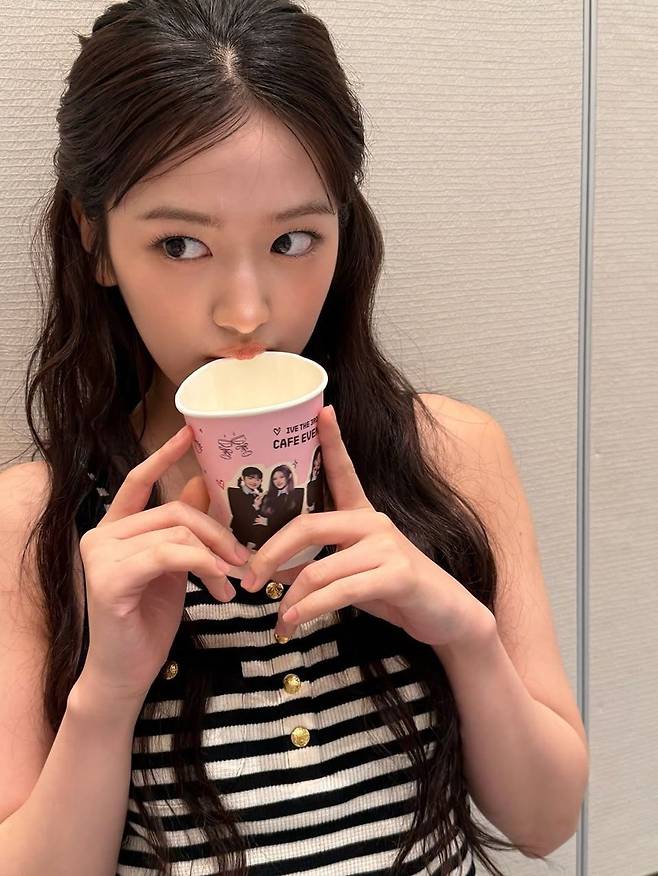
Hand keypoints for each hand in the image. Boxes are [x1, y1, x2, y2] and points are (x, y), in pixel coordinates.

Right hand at [77, 426, 249, 706]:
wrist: (126, 673)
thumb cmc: (149, 619)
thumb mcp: (173, 566)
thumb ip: (182, 527)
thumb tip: (201, 483)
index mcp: (116, 528)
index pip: (140, 481)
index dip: (165, 455)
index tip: (190, 432)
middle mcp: (101, 535)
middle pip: (174, 511)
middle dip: (217, 531)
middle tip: (243, 558)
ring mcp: (101, 556)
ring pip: (176, 532)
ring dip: (215, 556)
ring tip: (233, 581)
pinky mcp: (109, 579)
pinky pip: (170, 555)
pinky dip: (204, 567)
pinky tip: (219, 588)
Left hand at [241, 406, 493, 645]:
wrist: (446, 616)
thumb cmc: (395, 591)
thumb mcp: (351, 575)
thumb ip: (317, 565)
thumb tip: (272, 571)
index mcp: (363, 515)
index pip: (344, 471)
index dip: (333, 439)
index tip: (322, 410)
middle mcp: (374, 522)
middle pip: (307, 526)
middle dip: (269, 555)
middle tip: (248, 580)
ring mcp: (387, 546)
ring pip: (318, 569)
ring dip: (291, 600)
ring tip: (278, 621)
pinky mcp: (396, 575)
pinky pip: (339, 592)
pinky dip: (310, 610)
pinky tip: (295, 622)